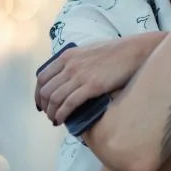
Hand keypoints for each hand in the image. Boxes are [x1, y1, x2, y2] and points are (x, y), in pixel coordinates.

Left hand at [35, 36, 157, 124]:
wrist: (132, 51)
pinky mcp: (91, 86)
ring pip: (55, 98)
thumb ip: (75, 61)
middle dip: (44, 106)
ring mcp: (80, 76)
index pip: (42, 77)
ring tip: (55, 120)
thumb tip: (67, 75)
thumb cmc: (114, 52)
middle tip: (49, 114)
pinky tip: (62, 120)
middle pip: (46, 90)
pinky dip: (62, 114)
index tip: (41, 103)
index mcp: (67, 56)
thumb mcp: (87, 51)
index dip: (38, 93)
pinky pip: (69, 103)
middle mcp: (69, 65)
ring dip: (52, 113)